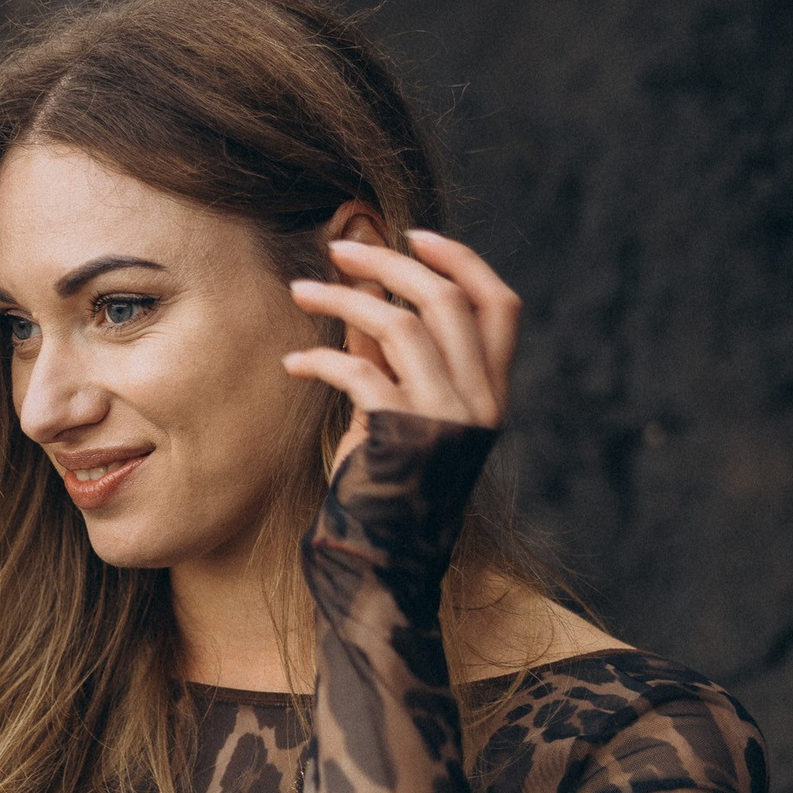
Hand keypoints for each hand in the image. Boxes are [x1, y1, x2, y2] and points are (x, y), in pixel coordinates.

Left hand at [281, 230, 519, 475]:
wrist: (383, 556)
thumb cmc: (387, 479)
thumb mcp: (396, 404)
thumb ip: (388, 349)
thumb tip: (366, 286)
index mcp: (492, 390)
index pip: (499, 304)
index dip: (462, 261)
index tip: (415, 236)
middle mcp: (480, 401)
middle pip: (445, 300)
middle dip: (387, 263)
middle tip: (337, 249)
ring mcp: (445, 419)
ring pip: (401, 325)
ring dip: (343, 298)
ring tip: (300, 291)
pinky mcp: (401, 437)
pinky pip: (359, 373)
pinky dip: (320, 359)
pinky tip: (293, 362)